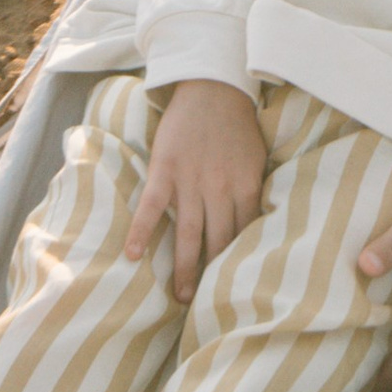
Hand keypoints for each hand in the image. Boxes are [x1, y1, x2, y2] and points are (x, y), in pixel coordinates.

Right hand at [128, 77, 269, 303]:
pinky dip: (142, 232)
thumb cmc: (238, 125)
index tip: (237, 288)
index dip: (240, 263)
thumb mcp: (258, 159)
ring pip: (189, 233)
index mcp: (247, 187)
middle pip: (219, 241)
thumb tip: (257, 226)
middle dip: (214, 275)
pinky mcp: (165, 171)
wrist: (213, 87)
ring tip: (181, 296)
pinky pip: (151, 208)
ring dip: (185, 268)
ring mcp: (191, 181)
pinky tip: (133, 256)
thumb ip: (253, 192)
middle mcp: (220, 190)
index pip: (246, 235)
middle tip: (208, 305)